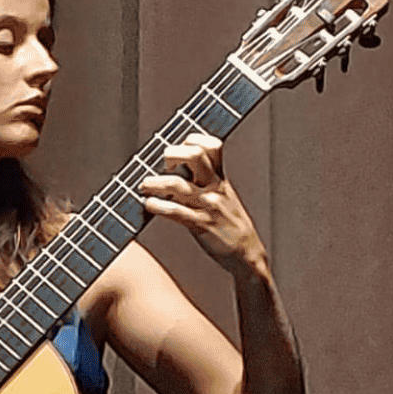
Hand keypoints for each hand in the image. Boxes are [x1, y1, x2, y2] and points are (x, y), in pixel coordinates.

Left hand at [137, 133, 267, 276]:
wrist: (247, 253)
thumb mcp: (225, 197)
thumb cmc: (232, 225)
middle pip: (194, 156)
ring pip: (178, 184)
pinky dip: (158, 206)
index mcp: (220, 179)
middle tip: (163, 165)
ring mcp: (207, 206)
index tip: (179, 147)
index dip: (192, 140)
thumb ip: (207, 182)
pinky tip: (149, 204)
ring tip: (144, 185)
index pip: (211, 146)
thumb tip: (178, 171)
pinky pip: (176, 211)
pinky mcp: (201, 225)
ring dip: (155, 182)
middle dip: (172, 154)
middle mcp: (214, 188)